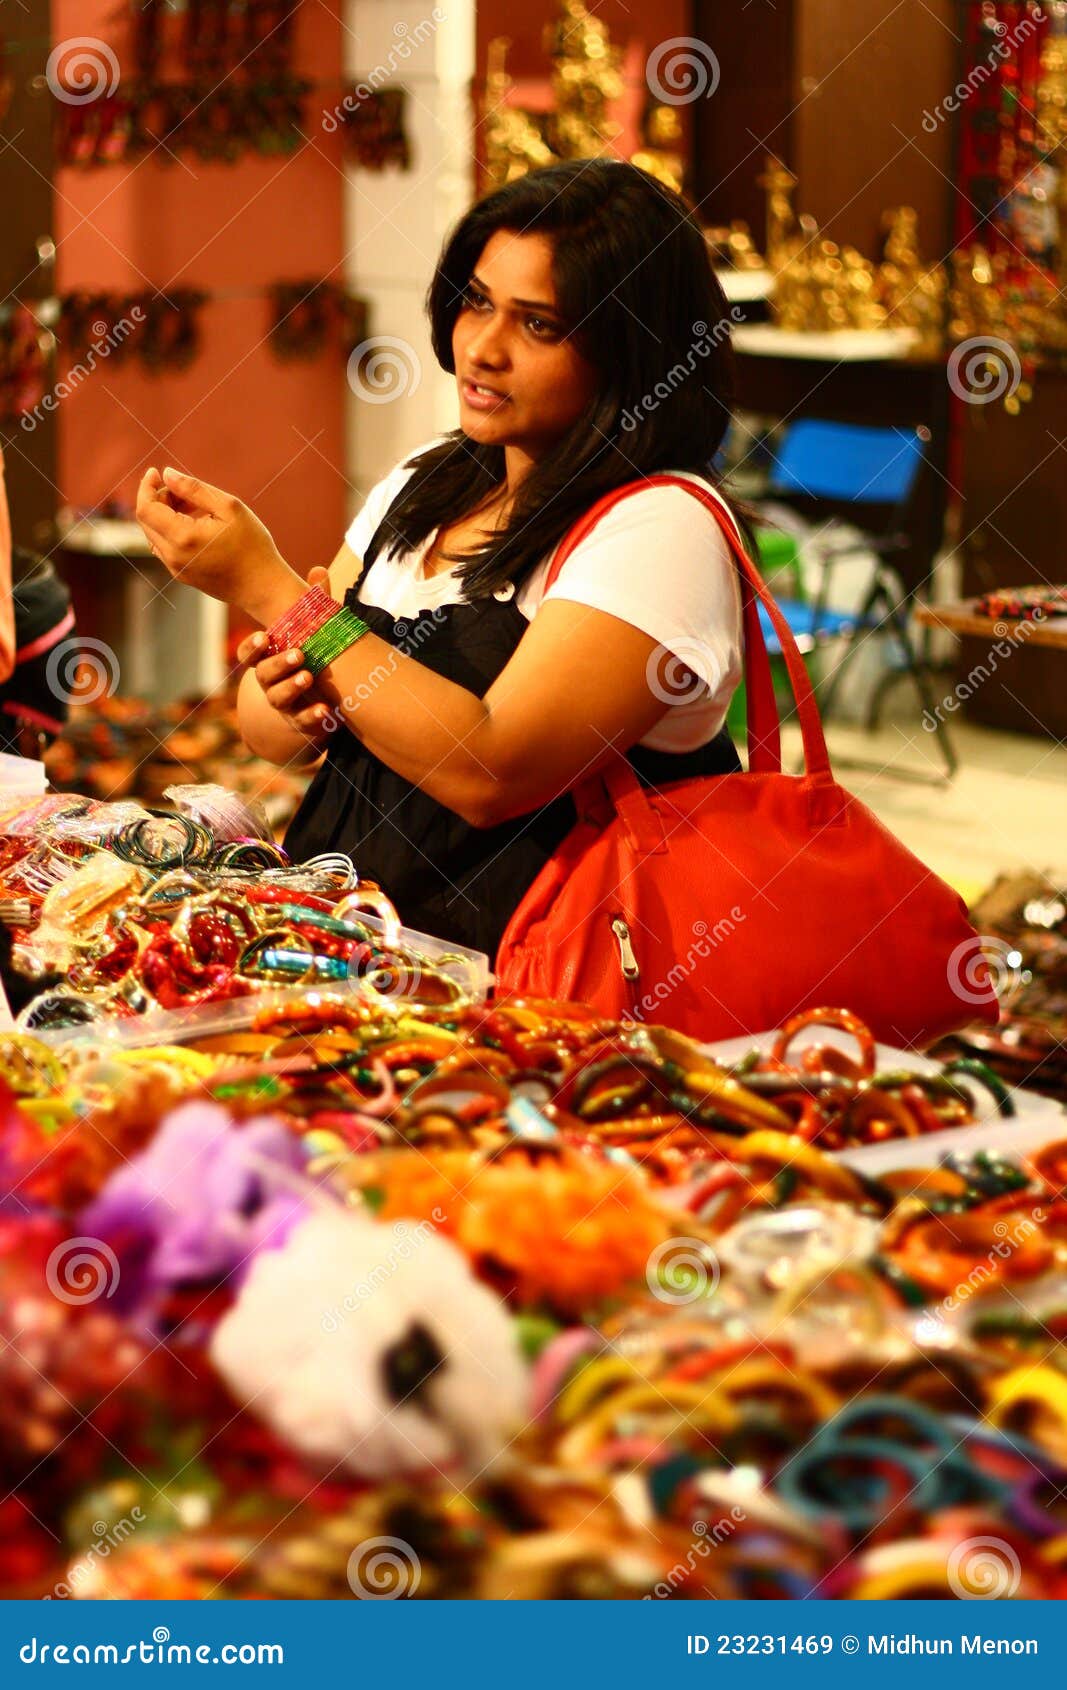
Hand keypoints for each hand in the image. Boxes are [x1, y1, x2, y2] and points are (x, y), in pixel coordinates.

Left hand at [135, 465, 302, 623]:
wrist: (264, 587)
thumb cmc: (253, 546)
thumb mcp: (228, 507)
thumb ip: (194, 488)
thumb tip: (167, 474)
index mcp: (183, 538)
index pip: (146, 509)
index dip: (146, 487)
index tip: (156, 472)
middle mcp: (173, 557)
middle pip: (147, 520)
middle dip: (158, 498)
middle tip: (186, 491)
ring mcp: (176, 569)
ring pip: (154, 533)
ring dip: (165, 514)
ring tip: (194, 507)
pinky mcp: (182, 575)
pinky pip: (165, 547)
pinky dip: (171, 529)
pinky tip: (196, 524)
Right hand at [238, 566, 338, 747]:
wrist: (315, 704)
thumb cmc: (309, 660)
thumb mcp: (310, 633)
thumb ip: (313, 606)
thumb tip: (318, 571)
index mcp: (267, 659)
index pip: (248, 654)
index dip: (252, 647)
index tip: (264, 636)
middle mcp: (269, 683)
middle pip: (264, 674)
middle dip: (279, 663)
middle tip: (299, 654)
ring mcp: (283, 704)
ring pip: (278, 698)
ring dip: (292, 687)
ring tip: (309, 677)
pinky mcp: (300, 722)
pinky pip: (303, 722)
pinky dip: (313, 716)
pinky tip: (326, 710)